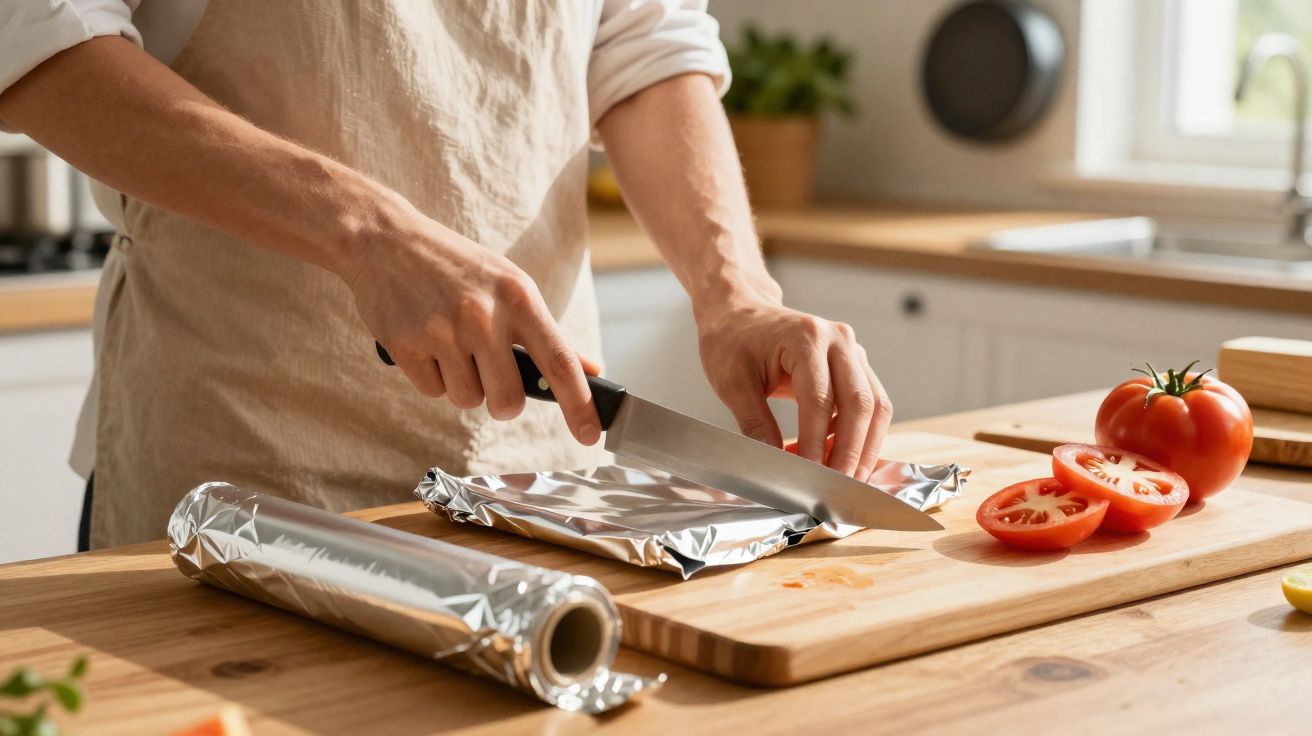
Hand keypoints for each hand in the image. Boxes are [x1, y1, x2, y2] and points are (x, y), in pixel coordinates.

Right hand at [340, 202, 601, 444]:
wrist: (386, 240)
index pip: (559, 361)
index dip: (579, 404)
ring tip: (450, 344)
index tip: (591, 435)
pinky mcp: (406, 344)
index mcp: (519, 298)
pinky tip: (425, 342)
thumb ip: (547, 334)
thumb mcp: (510, 286)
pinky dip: (431, 376)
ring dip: (462, 385)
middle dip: (503, 402)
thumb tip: (591, 371)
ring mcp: (442, 330)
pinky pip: (432, 391)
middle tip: (490, 373)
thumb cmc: (458, 268)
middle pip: (509, 400)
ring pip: (468, 400)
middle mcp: (483, 315)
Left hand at [696, 297, 891, 479]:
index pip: (820, 400)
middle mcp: (838, 339)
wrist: (739, 312)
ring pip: (875, 405)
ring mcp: (851, 350)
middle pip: (861, 403)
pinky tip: (838, 456)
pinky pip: (870, 403)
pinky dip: (861, 434)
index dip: (817, 444)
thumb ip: (755, 424)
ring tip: (846, 479)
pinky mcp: (855, 364)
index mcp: (805, 338)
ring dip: (865, 446)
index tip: (809, 477)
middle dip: (851, 452)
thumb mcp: (732, 383)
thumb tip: (774, 464)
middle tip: (837, 488)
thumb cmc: (732, 341)